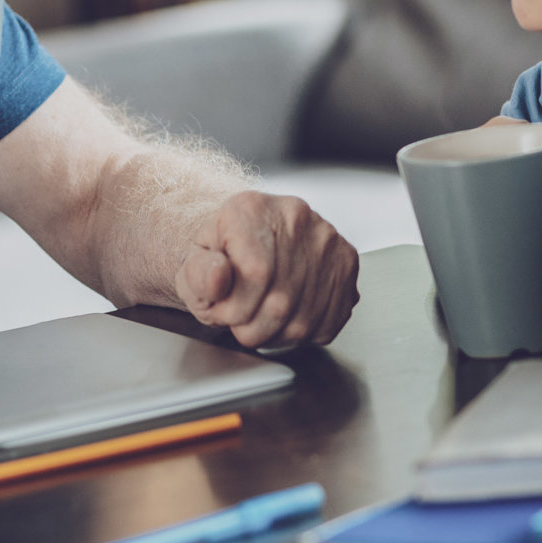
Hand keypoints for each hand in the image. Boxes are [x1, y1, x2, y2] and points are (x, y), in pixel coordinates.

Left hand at [174, 190, 359, 348]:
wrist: (246, 239)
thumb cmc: (220, 253)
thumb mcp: (194, 261)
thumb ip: (198, 274)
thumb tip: (218, 279)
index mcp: (251, 210)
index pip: (255, 274)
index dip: (235, 308)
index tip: (223, 311)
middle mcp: (296, 217)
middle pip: (281, 301)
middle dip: (252, 326)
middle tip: (239, 318)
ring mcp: (327, 240)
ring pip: (305, 318)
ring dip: (276, 333)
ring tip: (259, 315)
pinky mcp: (347, 262)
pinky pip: (329, 320)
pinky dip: (303, 330)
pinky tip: (284, 313)